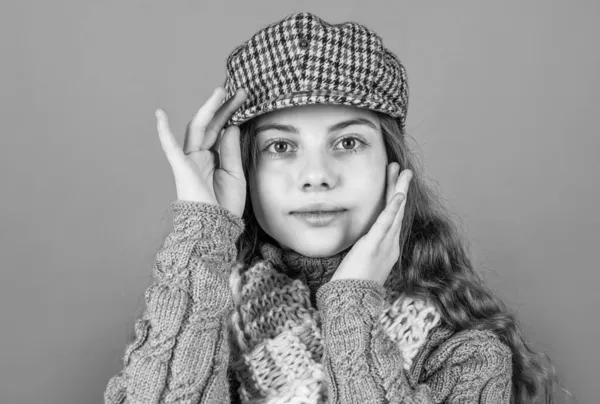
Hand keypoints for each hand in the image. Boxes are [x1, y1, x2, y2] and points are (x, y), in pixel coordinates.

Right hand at [156, 86, 247, 217]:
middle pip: (211, 125)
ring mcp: (189, 161)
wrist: (215, 228)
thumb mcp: (235, 174)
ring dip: (208, 109)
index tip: (244, 98)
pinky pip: (170, 148)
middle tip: (239, 91)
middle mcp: (199, 156)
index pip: (221, 130)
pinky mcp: (181, 168)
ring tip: (220, 92)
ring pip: (197, 129)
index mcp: (213, 158)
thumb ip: (231, 150)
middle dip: (224, 107)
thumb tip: (231, 126)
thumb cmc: (225, 205)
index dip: (231, 114)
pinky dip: (164, 131)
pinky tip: (160, 114)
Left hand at [330, 163, 412, 285]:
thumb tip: (362, 245)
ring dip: (399, 190)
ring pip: (394, 212)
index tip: (396, 183)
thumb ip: (365, 253)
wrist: (352, 303)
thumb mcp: (362, 266)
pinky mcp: (374, 246)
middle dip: (400, 188)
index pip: (392, 218)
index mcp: (388, 249)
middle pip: (397, 211)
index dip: (395, 199)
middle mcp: (390, 245)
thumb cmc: (354, 287)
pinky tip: (398, 195)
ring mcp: (384, 245)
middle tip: (404, 169)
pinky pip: (385, 224)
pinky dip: (393, 208)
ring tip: (403, 172)